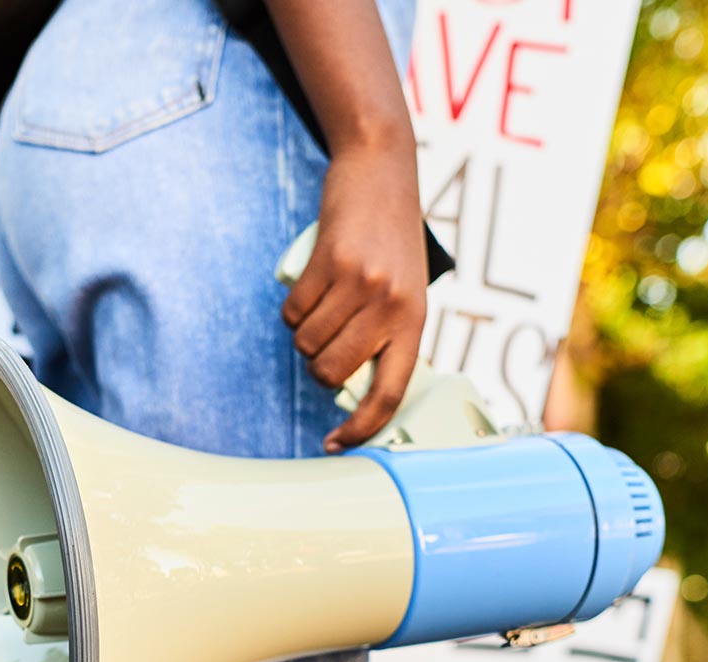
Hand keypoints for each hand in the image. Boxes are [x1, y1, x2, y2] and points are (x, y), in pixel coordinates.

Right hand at [282, 141, 427, 452]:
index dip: (362, 428)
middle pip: (331, 371)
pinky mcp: (330, 261)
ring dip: (304, 332)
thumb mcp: (405, 288)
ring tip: (323, 303)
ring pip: (308, 342)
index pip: (389, 393)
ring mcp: (360, 284)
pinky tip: (311, 283)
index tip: (336, 444)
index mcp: (415, 321)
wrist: (381, 170)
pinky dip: (293, 306)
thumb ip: (385, 333)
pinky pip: (294, 309)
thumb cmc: (391, 237)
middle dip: (317, 365)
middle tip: (326, 338)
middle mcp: (390, 306)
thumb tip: (351, 384)